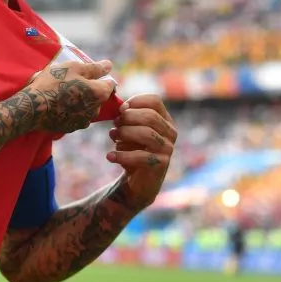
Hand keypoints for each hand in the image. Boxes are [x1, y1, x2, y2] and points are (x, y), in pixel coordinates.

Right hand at [24, 60, 116, 133]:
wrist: (33, 107)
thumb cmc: (53, 83)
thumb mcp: (73, 68)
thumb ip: (94, 67)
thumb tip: (109, 65)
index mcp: (99, 93)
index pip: (110, 83)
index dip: (100, 76)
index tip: (88, 73)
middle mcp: (96, 110)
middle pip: (98, 96)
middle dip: (90, 89)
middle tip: (72, 82)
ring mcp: (84, 121)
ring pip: (88, 107)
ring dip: (81, 101)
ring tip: (63, 94)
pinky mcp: (72, 128)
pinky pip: (76, 116)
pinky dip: (71, 110)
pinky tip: (59, 104)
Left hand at [107, 94, 177, 209]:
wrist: (137, 181)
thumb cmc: (132, 150)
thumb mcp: (129, 130)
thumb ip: (126, 118)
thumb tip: (120, 108)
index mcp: (164, 120)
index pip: (155, 101)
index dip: (136, 101)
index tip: (120, 108)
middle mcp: (170, 132)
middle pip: (150, 116)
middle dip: (128, 118)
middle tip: (115, 124)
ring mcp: (168, 149)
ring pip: (146, 134)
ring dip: (125, 133)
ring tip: (113, 137)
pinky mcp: (161, 164)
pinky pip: (140, 156)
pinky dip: (122, 155)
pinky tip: (110, 156)